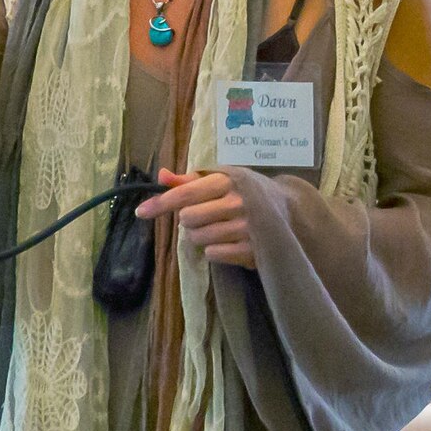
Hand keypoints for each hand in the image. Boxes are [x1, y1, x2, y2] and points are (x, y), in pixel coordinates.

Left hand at [136, 168, 256, 268]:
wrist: (290, 209)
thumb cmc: (249, 191)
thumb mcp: (224, 178)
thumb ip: (191, 180)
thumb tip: (162, 176)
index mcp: (228, 180)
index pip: (186, 193)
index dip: (161, 203)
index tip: (141, 212)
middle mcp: (237, 202)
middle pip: (187, 219)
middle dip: (190, 220)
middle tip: (206, 215)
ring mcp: (245, 227)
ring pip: (198, 238)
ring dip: (201, 236)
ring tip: (219, 228)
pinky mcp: (250, 249)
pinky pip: (213, 254)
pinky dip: (215, 250)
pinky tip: (229, 241)